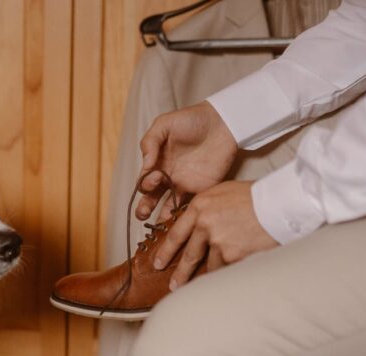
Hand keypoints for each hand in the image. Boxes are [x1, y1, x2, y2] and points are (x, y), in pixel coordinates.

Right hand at [136, 101, 238, 222]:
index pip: (144, 181)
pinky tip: (178, 224)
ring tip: (157, 226)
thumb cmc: (192, 119)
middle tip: (143, 213)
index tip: (156, 176)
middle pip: (151, 198)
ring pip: (167, 207)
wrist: (222, 121)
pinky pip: (189, 207)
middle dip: (144, 207)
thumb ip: (150, 142)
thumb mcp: (165, 124)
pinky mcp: (201, 190)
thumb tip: (145, 165)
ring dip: (160, 218)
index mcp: (157, 163)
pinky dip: (182, 217)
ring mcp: (184, 185)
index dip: (145, 183)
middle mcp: (168, 177)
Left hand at [152, 181, 277, 288]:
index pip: (176, 233)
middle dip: (180, 274)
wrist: (280, 203)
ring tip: (214, 278)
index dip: (166, 250)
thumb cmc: (256, 196)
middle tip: (173, 285)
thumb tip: (195, 226)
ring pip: (210, 265)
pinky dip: (230, 271)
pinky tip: (235, 270)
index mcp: (200, 207)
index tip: (158, 262)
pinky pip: (227, 269)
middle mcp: (204, 224)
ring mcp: (218, 241)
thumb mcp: (223, 193)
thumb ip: (206, 209)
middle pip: (188, 256)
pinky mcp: (232, 255)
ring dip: (212, 272)